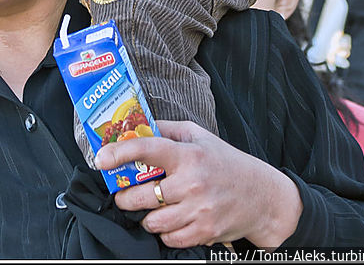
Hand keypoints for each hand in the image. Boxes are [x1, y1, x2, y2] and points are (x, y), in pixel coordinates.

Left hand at [94, 120, 302, 250]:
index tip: (101, 159)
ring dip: (145, 217)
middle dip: (125, 197)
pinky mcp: (204, 232)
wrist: (262, 196)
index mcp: (189, 154)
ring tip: (150, 208)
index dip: (119, 153)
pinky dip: (163, 232)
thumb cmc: (227, 162)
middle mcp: (192, 182)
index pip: (147, 149)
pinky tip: (169, 221)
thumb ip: (168, 130)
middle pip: (142, 195)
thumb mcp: (200, 136)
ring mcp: (198, 210)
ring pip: (152, 221)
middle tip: (123, 194)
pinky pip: (168, 239)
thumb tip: (138, 125)